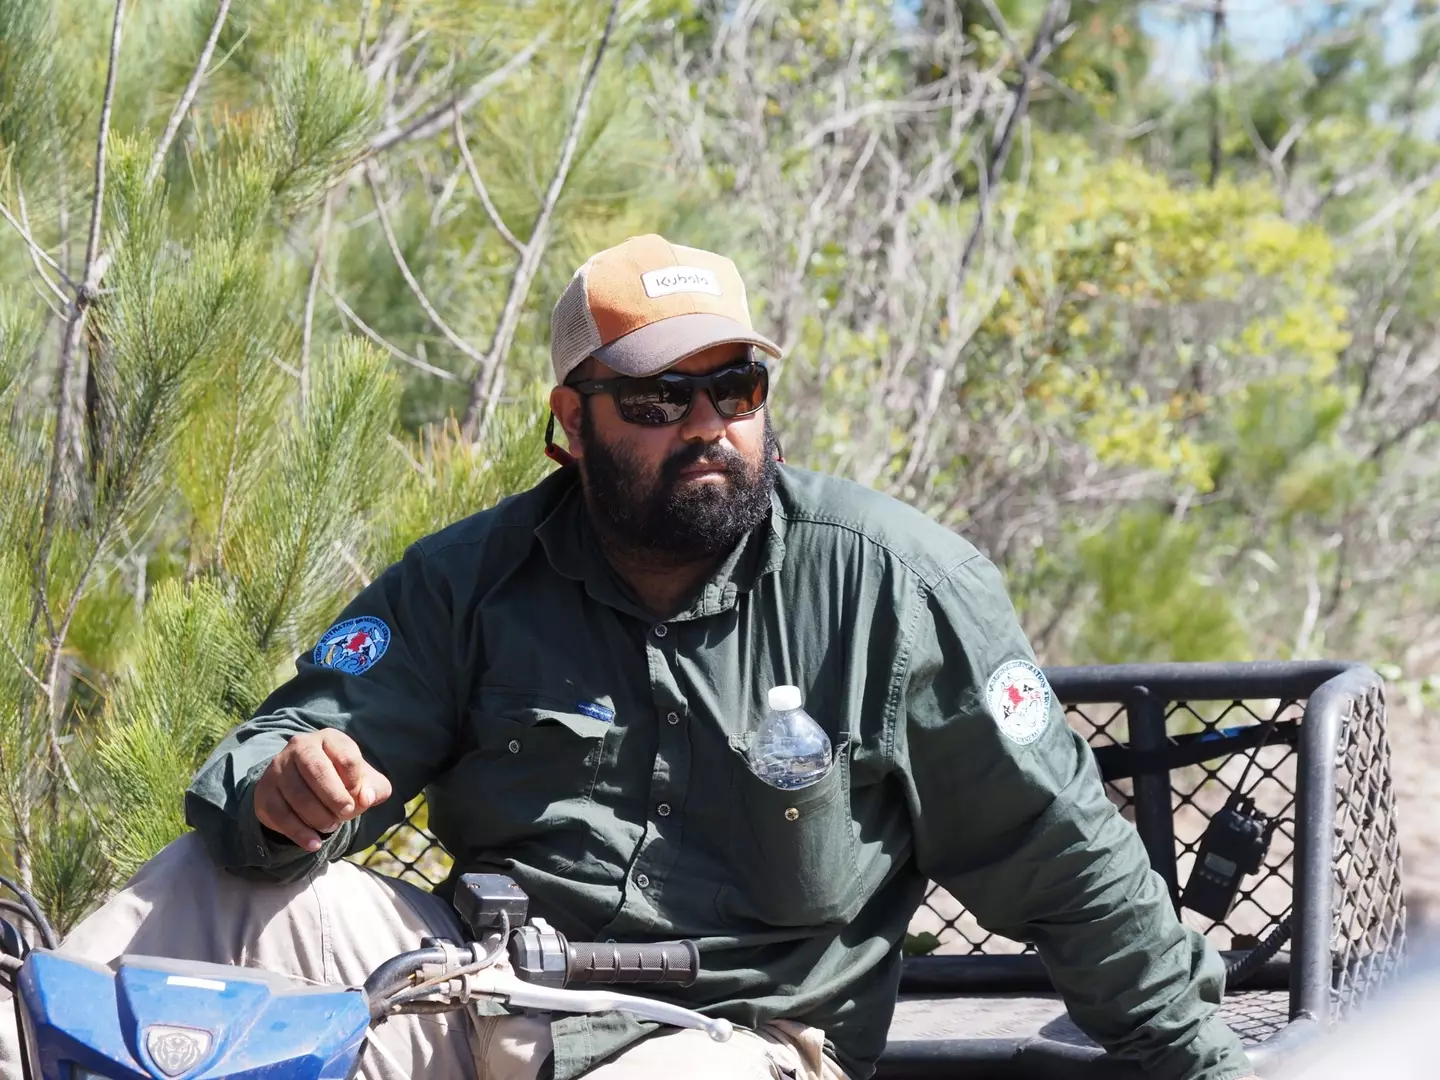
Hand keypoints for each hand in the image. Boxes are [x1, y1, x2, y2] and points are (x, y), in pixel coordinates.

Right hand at [254, 729, 392, 851]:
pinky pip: (280, 814)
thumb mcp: (366, 782)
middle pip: (316, 770)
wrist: (307, 788)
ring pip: (297, 794)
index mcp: (330, 738)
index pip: (346, 757)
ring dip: (318, 817)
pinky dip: (299, 833)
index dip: (357, 783)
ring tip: (331, 826)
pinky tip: (314, 843)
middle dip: (335, 798)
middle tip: (346, 814)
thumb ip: (374, 789)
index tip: (360, 798)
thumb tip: (366, 798)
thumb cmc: (343, 782)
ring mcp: (278, 767)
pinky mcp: (265, 790)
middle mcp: (300, 746)